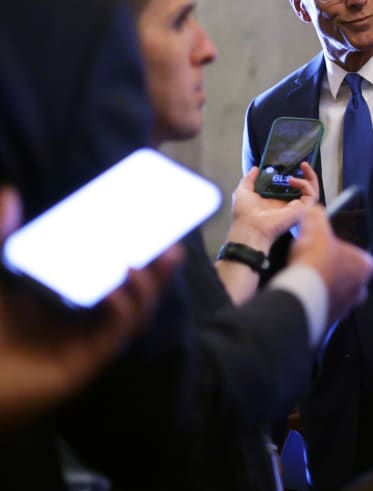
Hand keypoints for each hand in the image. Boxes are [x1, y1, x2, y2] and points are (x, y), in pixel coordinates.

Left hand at [0, 187, 180, 429]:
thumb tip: (10, 192)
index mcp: (65, 301)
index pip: (110, 276)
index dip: (136, 255)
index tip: (150, 229)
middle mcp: (81, 323)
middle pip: (133, 296)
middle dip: (158, 273)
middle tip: (173, 247)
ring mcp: (85, 344)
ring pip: (134, 315)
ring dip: (150, 289)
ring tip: (155, 261)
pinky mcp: (84, 363)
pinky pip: (115, 335)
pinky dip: (124, 310)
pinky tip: (118, 289)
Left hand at [220, 163, 319, 302]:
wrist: (250, 227)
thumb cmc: (245, 214)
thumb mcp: (244, 191)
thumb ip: (250, 179)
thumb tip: (255, 168)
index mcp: (276, 201)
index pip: (290, 187)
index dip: (293, 175)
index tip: (292, 165)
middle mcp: (288, 204)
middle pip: (304, 188)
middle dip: (307, 175)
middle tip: (303, 164)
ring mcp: (297, 207)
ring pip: (312, 190)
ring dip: (310, 177)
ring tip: (303, 166)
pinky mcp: (302, 209)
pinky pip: (312, 194)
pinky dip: (306, 184)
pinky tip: (293, 180)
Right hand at [289, 204, 372, 325]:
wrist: (301, 295)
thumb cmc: (315, 261)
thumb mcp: (314, 228)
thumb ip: (316, 216)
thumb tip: (313, 210)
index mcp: (365, 266)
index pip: (360, 256)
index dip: (343, 251)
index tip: (328, 248)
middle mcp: (360, 289)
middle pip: (350, 277)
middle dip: (336, 272)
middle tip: (317, 264)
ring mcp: (346, 307)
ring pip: (338, 294)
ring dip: (324, 287)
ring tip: (306, 279)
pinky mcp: (330, 320)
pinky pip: (324, 308)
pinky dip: (315, 301)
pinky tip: (301, 293)